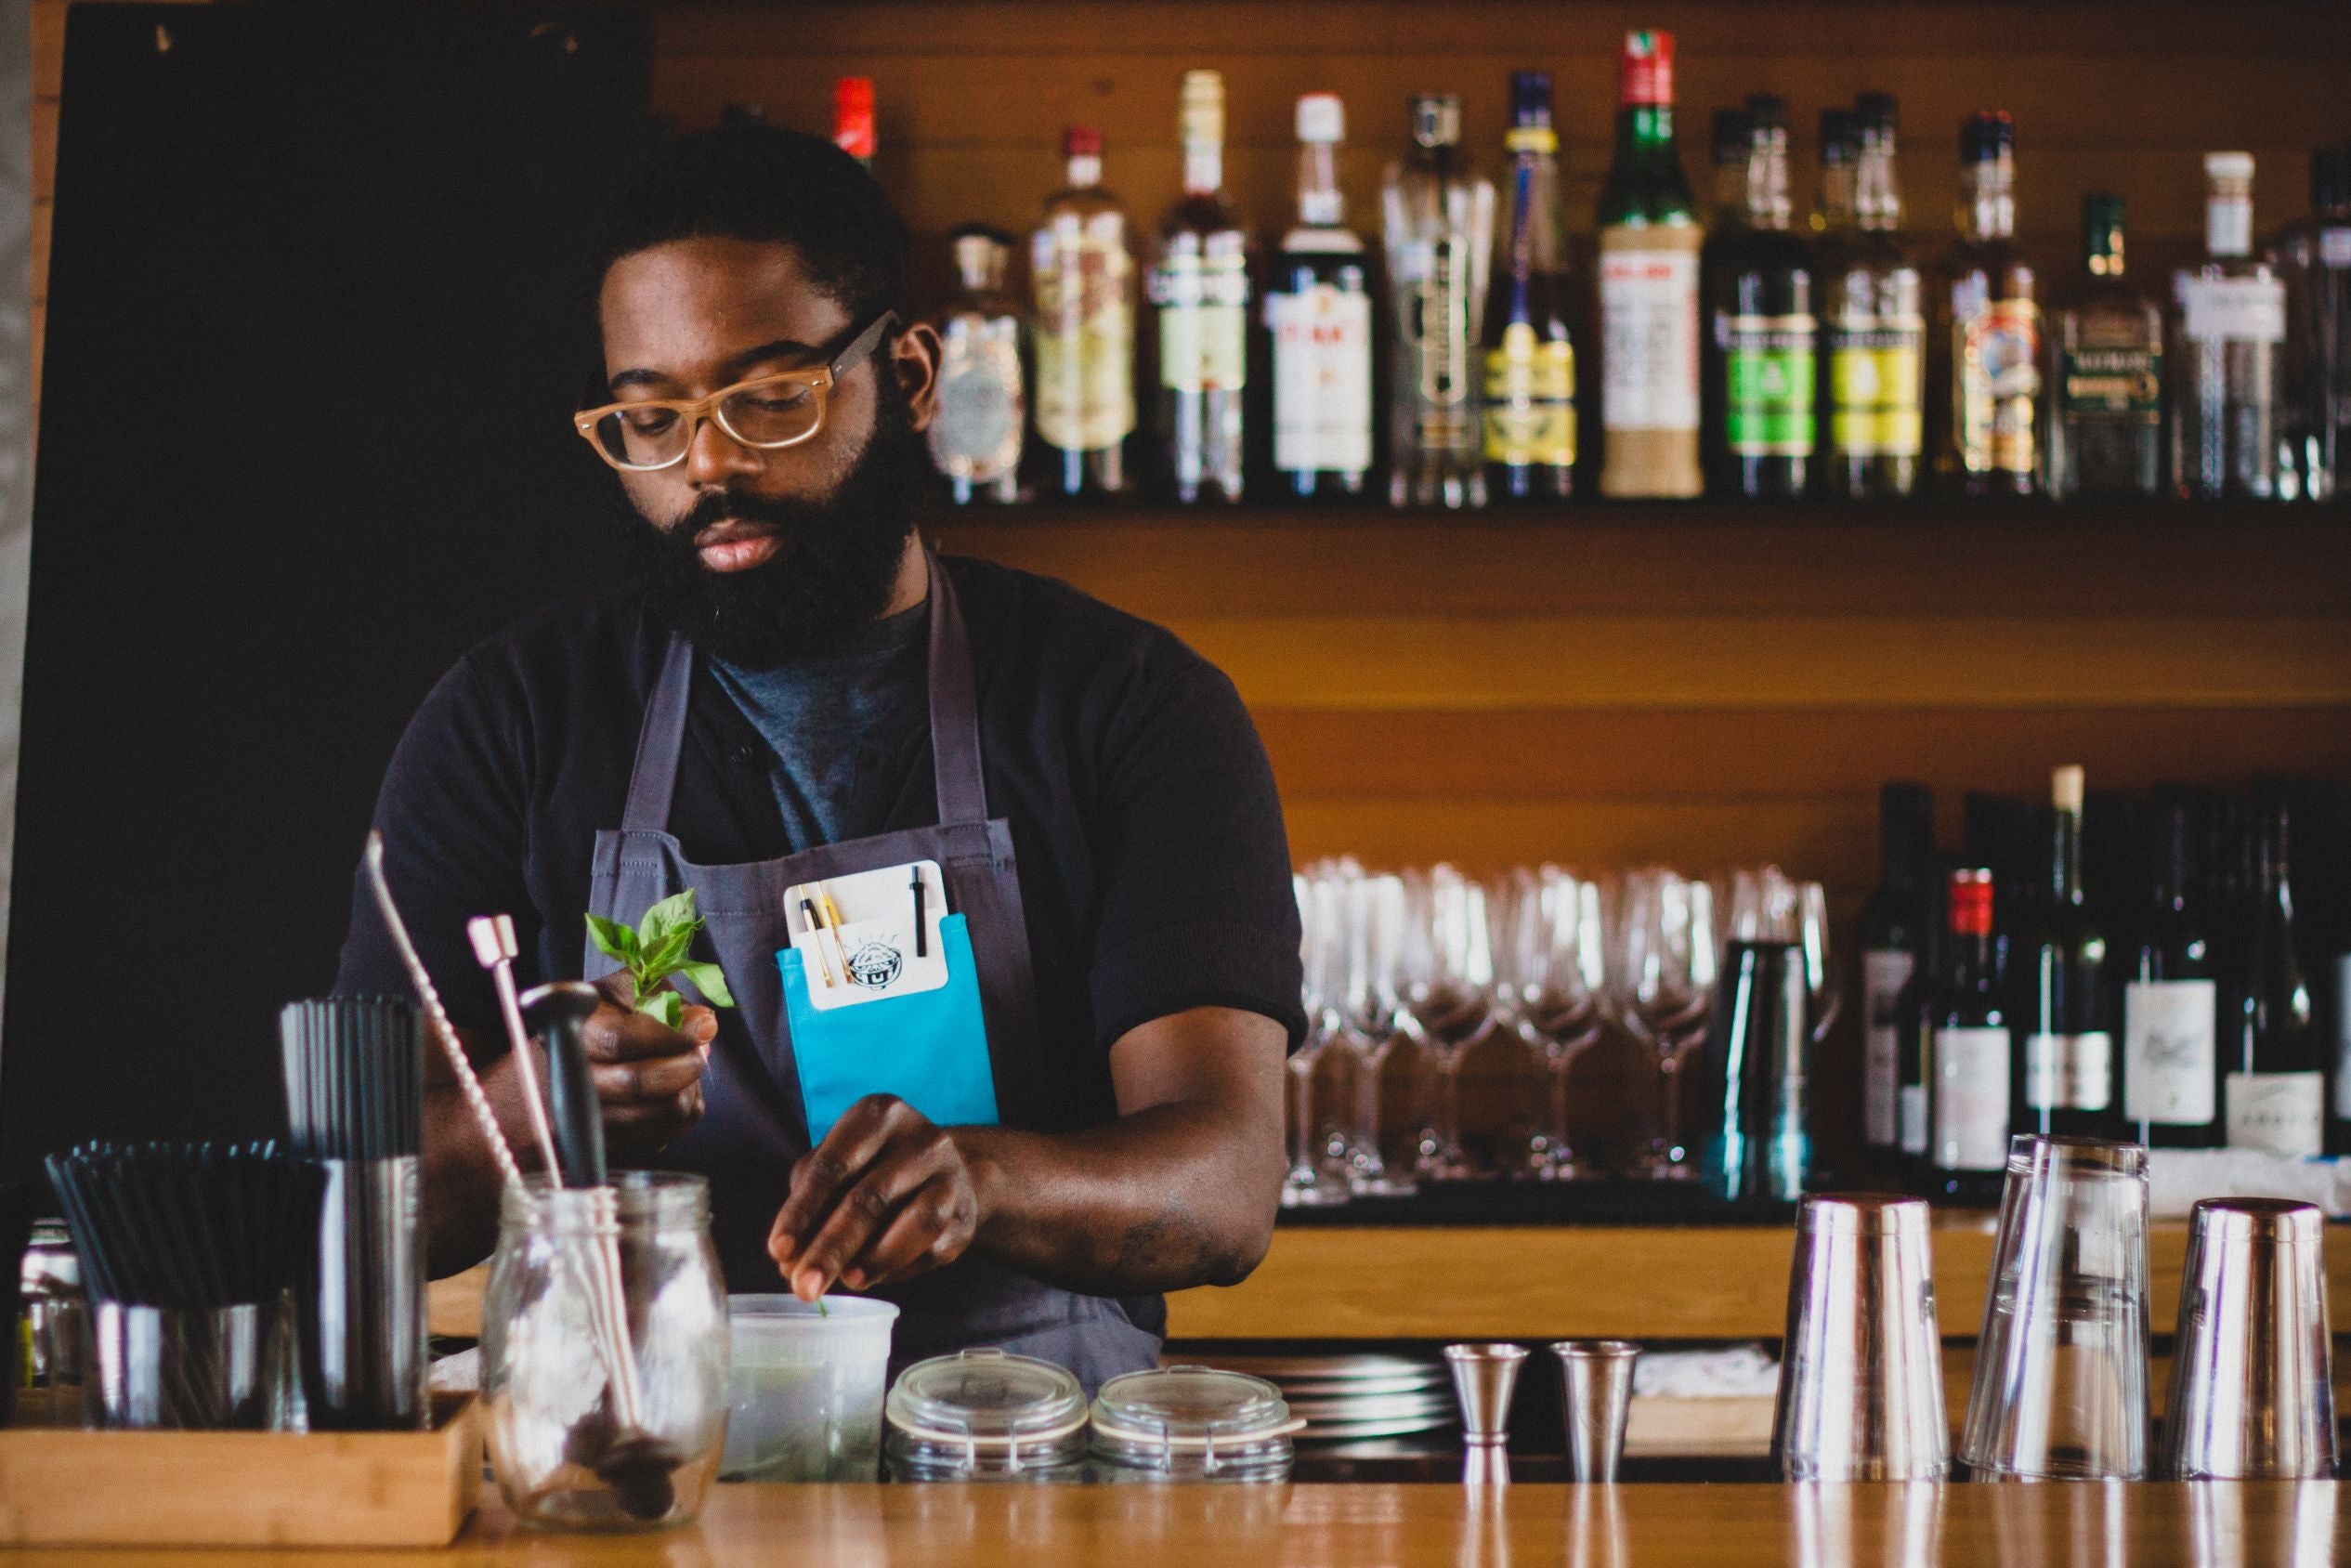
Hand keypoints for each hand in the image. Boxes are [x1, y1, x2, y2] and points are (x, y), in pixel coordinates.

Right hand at [584, 971, 713, 1153]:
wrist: (559, 1064)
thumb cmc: (598, 1019)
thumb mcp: (619, 990)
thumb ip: (660, 996)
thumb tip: (703, 1020)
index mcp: (568, 1031)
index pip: (620, 1040)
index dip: (670, 1034)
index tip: (702, 1026)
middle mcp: (568, 1080)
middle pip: (638, 1083)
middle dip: (685, 1064)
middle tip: (700, 1050)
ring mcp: (585, 1119)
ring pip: (660, 1111)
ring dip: (688, 1087)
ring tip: (686, 1066)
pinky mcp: (607, 1144)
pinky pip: (667, 1133)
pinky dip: (682, 1109)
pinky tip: (674, 1089)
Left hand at [766, 1095, 980, 1300]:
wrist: (944, 1171)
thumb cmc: (874, 1167)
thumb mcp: (838, 1165)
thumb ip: (809, 1205)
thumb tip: (789, 1261)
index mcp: (879, 1114)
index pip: (832, 1166)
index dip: (802, 1211)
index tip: (778, 1251)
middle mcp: (920, 1138)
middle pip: (869, 1199)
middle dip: (831, 1249)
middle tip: (803, 1286)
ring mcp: (950, 1175)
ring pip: (916, 1223)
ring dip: (873, 1260)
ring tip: (845, 1281)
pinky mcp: (966, 1214)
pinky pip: (933, 1248)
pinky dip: (898, 1268)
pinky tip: (871, 1276)